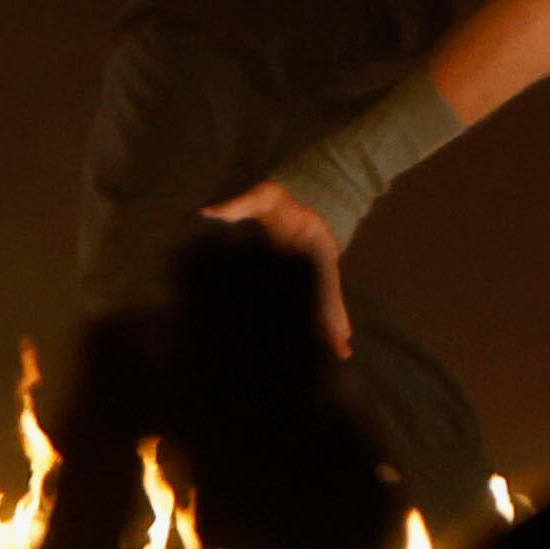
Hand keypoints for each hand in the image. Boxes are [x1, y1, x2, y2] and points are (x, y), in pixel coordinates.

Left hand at [203, 181, 353, 355]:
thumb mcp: (262, 196)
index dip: (327, 303)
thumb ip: (238, 205)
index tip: (335, 322)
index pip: (321, 281)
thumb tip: (207, 212)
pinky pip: (316, 298)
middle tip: (342, 352)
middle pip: (328, 299)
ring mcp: (315, 270)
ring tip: (341, 353)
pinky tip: (324, 335)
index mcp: (312, 249)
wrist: (302, 195)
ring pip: (325, 302)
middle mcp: (319, 264)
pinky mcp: (309, 274)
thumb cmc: (281, 198)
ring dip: (330, 326)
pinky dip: (322, 316)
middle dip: (334, 325)